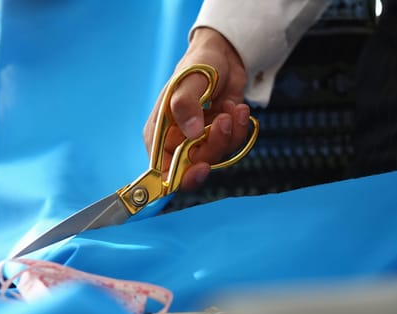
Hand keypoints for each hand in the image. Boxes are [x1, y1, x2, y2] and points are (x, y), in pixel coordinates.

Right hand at [143, 27, 249, 190]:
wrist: (223, 54)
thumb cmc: (199, 63)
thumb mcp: (189, 79)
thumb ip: (185, 105)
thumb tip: (192, 133)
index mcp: (159, 133)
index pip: (162, 170)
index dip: (180, 176)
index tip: (202, 167)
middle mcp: (175, 141)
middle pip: (193, 167)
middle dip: (213, 147)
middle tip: (223, 121)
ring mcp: (197, 140)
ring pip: (215, 157)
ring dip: (228, 134)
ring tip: (231, 108)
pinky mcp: (217, 136)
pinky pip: (230, 146)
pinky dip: (238, 129)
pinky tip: (238, 108)